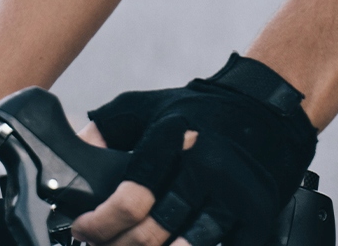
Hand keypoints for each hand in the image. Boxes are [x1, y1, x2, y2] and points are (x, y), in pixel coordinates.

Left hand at [72, 56, 315, 245]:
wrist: (264, 113)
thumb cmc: (199, 114)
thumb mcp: (148, 107)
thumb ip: (106, 129)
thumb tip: (73, 156)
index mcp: (173, 134)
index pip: (132, 194)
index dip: (101, 223)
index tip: (84, 230)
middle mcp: (205, 163)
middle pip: (153, 231)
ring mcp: (234, 193)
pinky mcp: (256, 216)